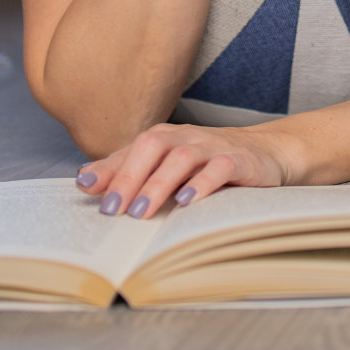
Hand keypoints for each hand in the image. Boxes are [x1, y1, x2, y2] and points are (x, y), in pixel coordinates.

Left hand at [74, 123, 299, 217]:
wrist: (265, 153)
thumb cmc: (208, 162)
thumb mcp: (167, 165)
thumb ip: (128, 170)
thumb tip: (84, 180)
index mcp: (166, 137)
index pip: (132, 149)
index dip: (109, 169)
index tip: (86, 190)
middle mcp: (186, 137)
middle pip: (152, 146)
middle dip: (129, 177)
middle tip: (114, 210)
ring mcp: (213, 147)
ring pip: (181, 158)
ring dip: (158, 184)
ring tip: (141, 211)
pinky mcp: (239, 160)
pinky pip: (219, 168)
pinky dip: (201, 184)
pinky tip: (186, 202)